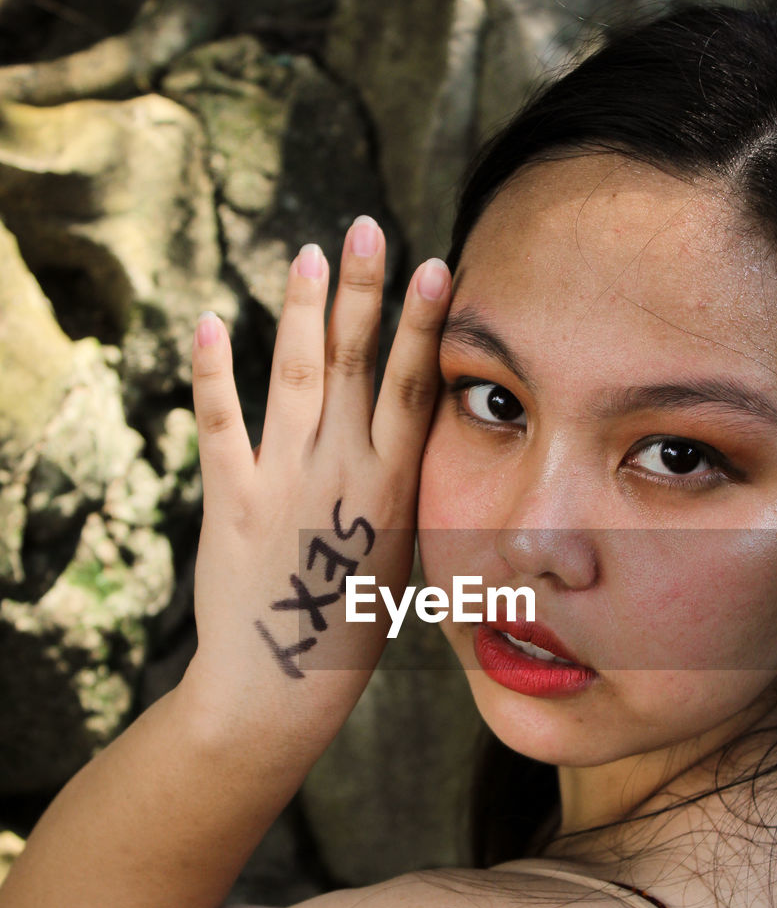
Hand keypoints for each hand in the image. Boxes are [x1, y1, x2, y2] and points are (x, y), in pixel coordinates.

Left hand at [181, 217, 450, 765]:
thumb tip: (411, 432)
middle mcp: (344, 473)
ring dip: (303, 310)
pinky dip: (212, 373)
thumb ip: (402, 487)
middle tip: (367, 228)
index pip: (414, 387)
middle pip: (358, 363)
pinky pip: (220, 424)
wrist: (284, 679)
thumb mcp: (401, 552)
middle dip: (365, 290)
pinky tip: (210, 321)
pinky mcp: (232, 499)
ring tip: (308, 253)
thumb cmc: (351, 623)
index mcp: (393, 487)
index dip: (424, 322)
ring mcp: (286, 481)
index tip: (436, 265)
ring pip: (297, 375)